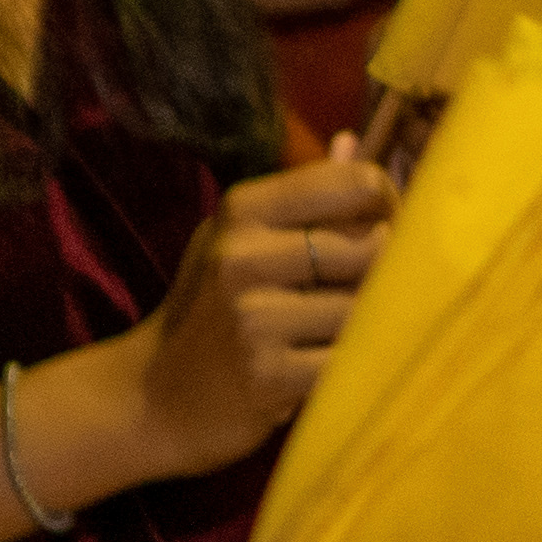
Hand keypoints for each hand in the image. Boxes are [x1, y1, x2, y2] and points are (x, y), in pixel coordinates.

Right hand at [135, 149, 393, 473]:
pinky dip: (352, 366)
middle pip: (373, 245)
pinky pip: (349, 359)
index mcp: (243, 210)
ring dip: (369, 324)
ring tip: (340, 331)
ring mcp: (253, 317)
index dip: (390, 205)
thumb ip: (301, 196)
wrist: (152, 399)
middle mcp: (243, 255)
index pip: (355, 183)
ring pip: (366, 306)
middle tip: (367, 291)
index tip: (387, 228)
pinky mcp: (268, 375)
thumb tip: (352, 143)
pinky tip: (325, 367)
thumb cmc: (209, 309)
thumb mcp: (239, 240)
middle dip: (387, 272)